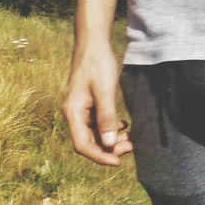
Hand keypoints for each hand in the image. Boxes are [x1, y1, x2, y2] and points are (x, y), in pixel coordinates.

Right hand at [62, 41, 132, 165]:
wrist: (93, 43)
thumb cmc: (98, 64)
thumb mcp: (105, 91)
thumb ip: (106, 117)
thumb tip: (108, 143)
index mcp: (73, 112)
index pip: (82, 145)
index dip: (99, 156)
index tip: (118, 161)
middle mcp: (73, 113)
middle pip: (89, 141)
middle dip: (109, 148)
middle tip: (131, 147)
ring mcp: (80, 109)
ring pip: (95, 133)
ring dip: (111, 139)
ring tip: (130, 138)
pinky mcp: (88, 103)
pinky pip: (97, 122)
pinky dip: (110, 127)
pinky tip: (124, 125)